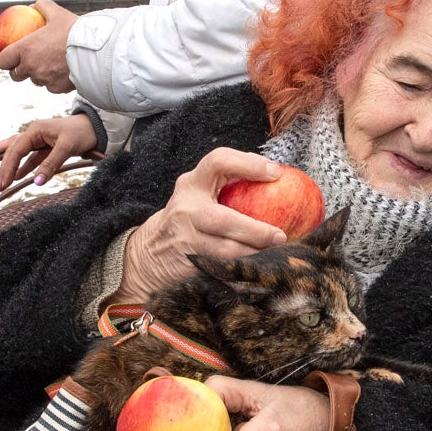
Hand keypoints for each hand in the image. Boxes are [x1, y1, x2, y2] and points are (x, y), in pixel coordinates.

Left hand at [0, 0, 77, 90]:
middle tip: (26, 64)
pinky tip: (62, 73)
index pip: (3, 61)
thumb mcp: (58, 13)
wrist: (95, 51)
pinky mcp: (57, 89)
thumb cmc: (75, 31)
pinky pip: (51, 86)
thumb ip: (43, 8)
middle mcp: (31, 67)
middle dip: (18, 71)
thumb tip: (34, 6)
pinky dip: (54, 81)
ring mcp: (44, 80)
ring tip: (48, 66)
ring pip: (35, 81)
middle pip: (15, 75)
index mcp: (25, 49)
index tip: (9, 57)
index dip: (4, 60)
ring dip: (38, 75)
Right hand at [0, 114, 101, 189]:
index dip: (8, 167)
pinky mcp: (47, 148)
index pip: (16, 150)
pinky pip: (31, 158)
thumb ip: (51, 165)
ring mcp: (40, 140)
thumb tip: (37, 183)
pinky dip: (24, 167)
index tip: (4, 183)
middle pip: (12, 150)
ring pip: (18, 152)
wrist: (97, 127)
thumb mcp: (67, 147)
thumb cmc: (82, 133)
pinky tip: (18, 177)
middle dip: (4, 167)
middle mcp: (34, 134)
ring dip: (8, 164)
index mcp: (35, 130)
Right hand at [117, 149, 286, 302]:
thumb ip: (228, 183)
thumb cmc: (189, 217)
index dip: (248, 164)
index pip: (218, 161)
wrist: (151, 252)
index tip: (276, 173)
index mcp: (191, 184)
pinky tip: (261, 268)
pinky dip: (245, 268)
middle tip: (281, 235)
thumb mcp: (199, 194)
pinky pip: (224, 268)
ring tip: (275, 253)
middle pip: (224, 219)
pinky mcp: (189, 263)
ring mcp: (185, 239)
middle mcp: (186, 209)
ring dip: (254, 253)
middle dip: (256, 230)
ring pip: (226, 250)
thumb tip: (276, 176)